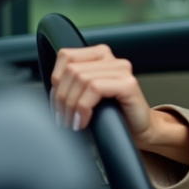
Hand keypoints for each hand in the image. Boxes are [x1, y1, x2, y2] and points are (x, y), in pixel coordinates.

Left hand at [50, 45, 188, 164]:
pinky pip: (95, 88)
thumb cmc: (111, 116)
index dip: (56, 81)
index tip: (57, 105)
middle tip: (63, 119)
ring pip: (81, 79)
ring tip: (73, 122)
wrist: (139, 132)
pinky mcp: (128, 84)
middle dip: (61, 98)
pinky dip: (83, 107)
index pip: (65, 56)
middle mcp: (112, 59)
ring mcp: (122, 70)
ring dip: (71, 105)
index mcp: (100, 56)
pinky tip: (84, 121)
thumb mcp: (85, 96)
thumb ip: (71, 85)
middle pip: (71, 70)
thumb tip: (49, 91)